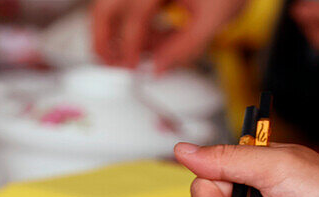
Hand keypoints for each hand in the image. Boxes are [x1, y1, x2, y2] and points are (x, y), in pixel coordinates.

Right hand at [92, 0, 246, 71]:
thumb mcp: (214, 19)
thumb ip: (186, 46)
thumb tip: (159, 68)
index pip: (135, 14)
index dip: (130, 45)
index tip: (130, 66)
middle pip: (106, 5)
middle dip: (104, 37)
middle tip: (110, 63)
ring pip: (110, 4)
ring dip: (114, 31)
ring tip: (129, 56)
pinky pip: (125, 5)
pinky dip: (130, 22)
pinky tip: (147, 40)